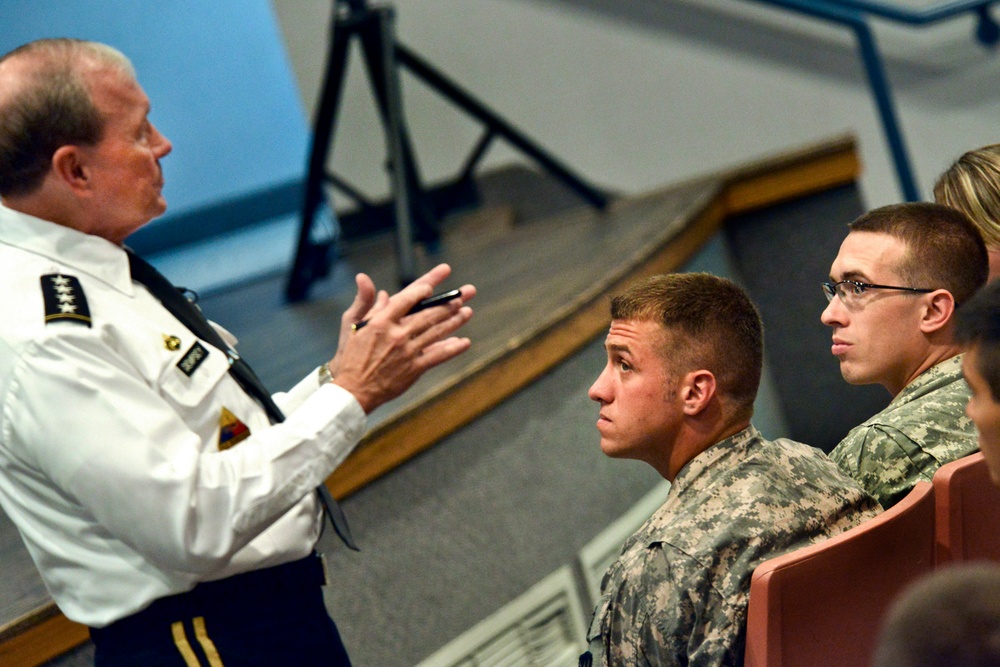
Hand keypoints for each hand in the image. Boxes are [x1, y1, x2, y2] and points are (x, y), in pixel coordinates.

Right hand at [329, 264, 474, 412]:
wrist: (353, 389)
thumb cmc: (351, 355)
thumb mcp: (351, 324)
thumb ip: (363, 300)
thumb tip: (366, 279)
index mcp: (381, 321)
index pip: (406, 299)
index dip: (422, 289)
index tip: (433, 283)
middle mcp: (397, 334)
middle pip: (428, 314)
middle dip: (448, 302)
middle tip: (464, 293)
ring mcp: (407, 352)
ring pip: (436, 332)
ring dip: (454, 321)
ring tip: (468, 311)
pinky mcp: (414, 368)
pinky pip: (437, 356)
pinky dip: (452, 348)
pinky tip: (464, 341)